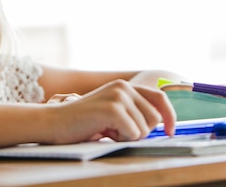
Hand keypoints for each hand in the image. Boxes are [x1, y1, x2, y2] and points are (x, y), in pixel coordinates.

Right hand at [46, 79, 175, 143]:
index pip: (159, 98)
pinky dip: (120, 139)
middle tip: (116, 131)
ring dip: (127, 136)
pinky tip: (102, 132)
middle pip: (155, 118)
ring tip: (106, 130)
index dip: (170, 116)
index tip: (171, 131)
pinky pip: (133, 134)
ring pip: (145, 129)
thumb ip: (133, 111)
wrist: (55, 122)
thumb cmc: (83, 123)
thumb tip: (162, 123)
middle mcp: (123, 87)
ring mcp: (118, 96)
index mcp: (124, 86)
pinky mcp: (113, 109)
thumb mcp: (112, 112)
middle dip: (140, 132)